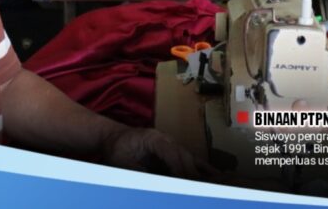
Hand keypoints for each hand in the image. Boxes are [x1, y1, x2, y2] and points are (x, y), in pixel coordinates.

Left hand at [101, 127, 217, 179]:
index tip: (188, 185)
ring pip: (190, 159)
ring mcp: (171, 144)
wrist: (113, 137)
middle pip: (185, 157)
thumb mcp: (121, 161)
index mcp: (154, 138)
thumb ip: (137, 171)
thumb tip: (152, 183)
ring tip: (213, 187)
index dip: (181, 170)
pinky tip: (215, 176)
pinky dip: (201, 169)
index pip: (172, 154)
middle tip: (203, 191)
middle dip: (193, 175)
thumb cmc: (116, 148)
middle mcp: (166, 139)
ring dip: (199, 174)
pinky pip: (189, 160)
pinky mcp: (172, 151)